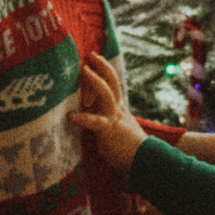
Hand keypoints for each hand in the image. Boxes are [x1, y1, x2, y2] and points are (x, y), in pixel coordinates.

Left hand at [73, 52, 144, 173]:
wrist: (143, 160)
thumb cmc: (128, 148)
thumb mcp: (117, 128)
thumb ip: (106, 119)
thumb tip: (91, 113)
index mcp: (119, 108)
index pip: (113, 84)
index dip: (105, 69)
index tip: (96, 57)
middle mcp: (117, 109)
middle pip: (112, 83)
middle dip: (102, 67)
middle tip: (91, 54)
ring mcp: (114, 118)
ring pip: (107, 95)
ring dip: (95, 81)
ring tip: (84, 70)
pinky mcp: (109, 131)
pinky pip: (95, 122)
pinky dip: (83, 118)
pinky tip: (71, 117)